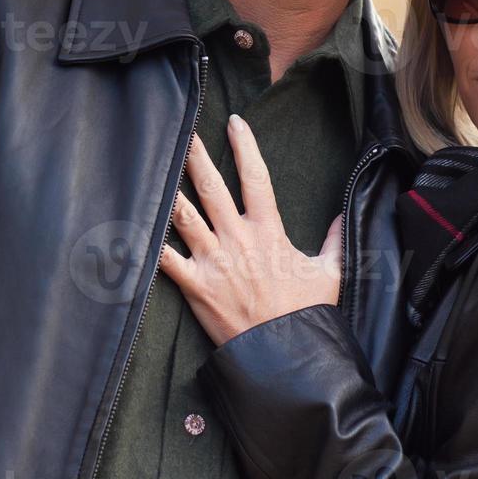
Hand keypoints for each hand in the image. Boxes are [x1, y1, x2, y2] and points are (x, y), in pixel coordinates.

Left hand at [160, 114, 343, 346]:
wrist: (284, 355)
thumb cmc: (305, 314)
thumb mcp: (330, 274)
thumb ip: (335, 241)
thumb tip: (343, 217)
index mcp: (268, 231)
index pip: (256, 177)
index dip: (245, 146)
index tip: (236, 123)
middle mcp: (237, 239)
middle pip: (211, 187)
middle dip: (195, 155)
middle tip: (183, 131)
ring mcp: (213, 260)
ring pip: (184, 214)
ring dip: (169, 188)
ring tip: (156, 165)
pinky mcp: (195, 285)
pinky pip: (166, 258)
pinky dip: (149, 241)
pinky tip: (134, 224)